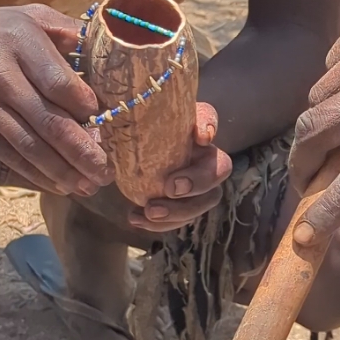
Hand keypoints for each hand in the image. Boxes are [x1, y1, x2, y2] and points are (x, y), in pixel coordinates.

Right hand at [0, 0, 111, 194]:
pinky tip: (57, 184)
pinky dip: (34, 174)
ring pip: (28, 145)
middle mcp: (1, 74)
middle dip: (82, 151)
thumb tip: (109, 55)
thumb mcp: (28, 17)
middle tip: (106, 172)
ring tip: (88, 186)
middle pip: (49, 121)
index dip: (86, 108)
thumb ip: (68, 32)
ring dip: (62, 170)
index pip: (60, 83)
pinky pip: (6, 155)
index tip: (105, 123)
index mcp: (21, 41)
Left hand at [128, 102, 232, 232]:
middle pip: (218, 170)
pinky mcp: (183, 206)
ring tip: (149, 211)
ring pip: (204, 202)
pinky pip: (182, 219)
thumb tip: (141, 121)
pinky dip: (160, 224)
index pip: (207, 116)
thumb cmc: (128, 137)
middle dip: (197, 183)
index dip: (208, 125)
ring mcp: (196, 183)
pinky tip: (135, 218)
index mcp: (189, 126)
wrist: (121, 160)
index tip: (200, 137)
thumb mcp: (129, 125)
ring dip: (179, 211)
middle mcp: (200, 153)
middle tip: (170, 188)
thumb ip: (133, 116)